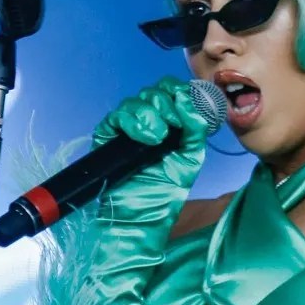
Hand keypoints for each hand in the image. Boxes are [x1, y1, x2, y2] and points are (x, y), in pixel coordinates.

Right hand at [92, 75, 208, 193]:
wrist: (142, 214)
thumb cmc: (166, 189)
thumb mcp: (191, 156)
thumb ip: (196, 127)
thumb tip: (188, 99)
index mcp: (169, 121)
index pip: (170, 90)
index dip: (179, 90)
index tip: (187, 103)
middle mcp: (147, 120)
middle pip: (153, 91)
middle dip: (166, 104)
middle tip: (174, 126)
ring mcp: (126, 127)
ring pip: (136, 101)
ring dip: (151, 114)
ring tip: (159, 138)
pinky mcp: (108, 135)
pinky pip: (118, 115)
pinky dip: (134, 122)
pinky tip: (147, 138)